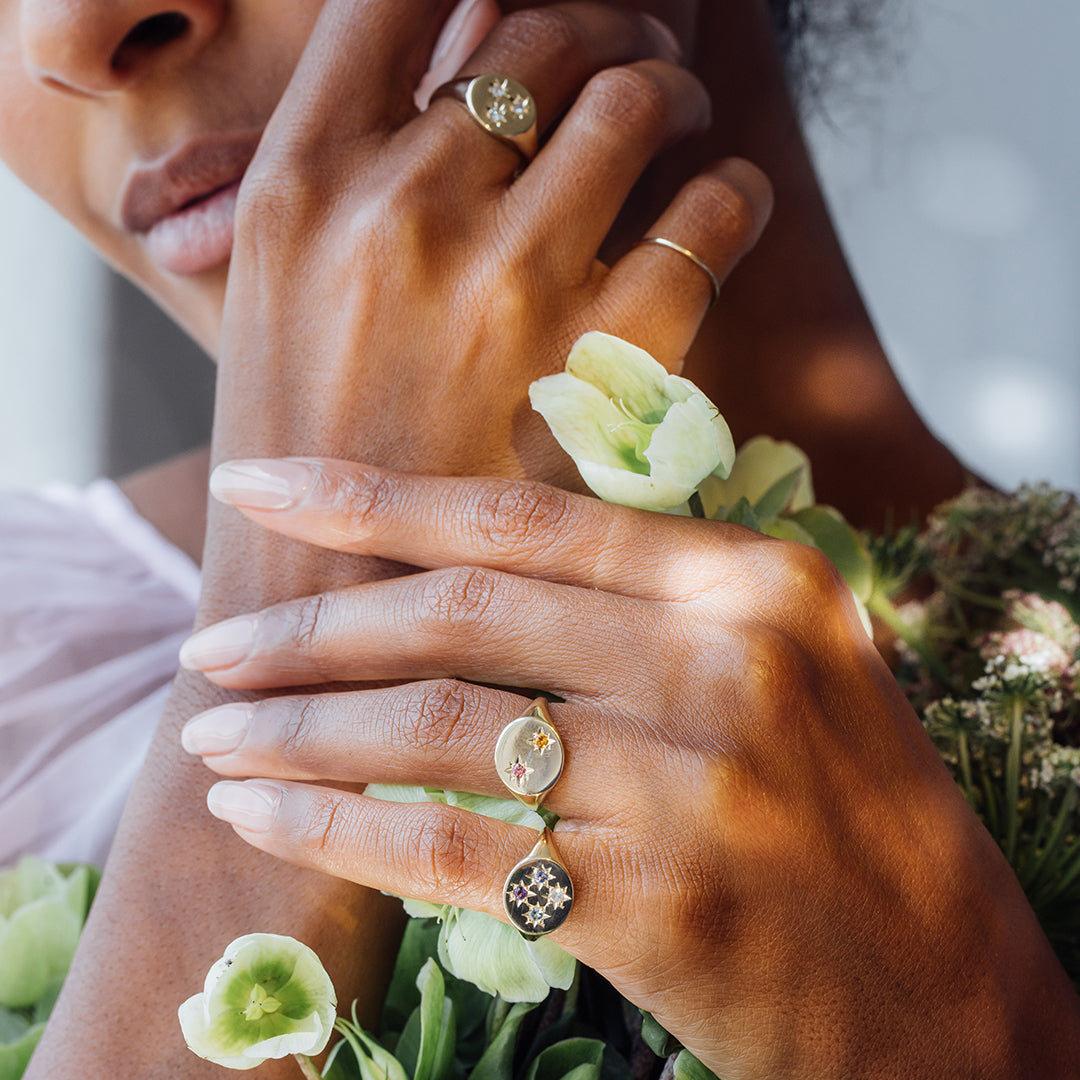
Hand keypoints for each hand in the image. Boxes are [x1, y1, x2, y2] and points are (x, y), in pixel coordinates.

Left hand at [179, 457, 1079, 1078]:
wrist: (949, 994)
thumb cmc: (847, 818)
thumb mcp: (771, 668)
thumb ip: (640, 609)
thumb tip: (467, 572)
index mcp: (749, 579)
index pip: (519, 514)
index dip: (370, 496)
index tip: (258, 483)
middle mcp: (722, 655)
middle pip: (461, 611)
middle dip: (311, 624)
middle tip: (213, 644)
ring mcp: (692, 778)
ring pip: (438, 725)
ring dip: (299, 731)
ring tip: (211, 739)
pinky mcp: (659, 901)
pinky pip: (452, 846)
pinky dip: (338, 829)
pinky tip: (265, 820)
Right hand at [214, 0, 770, 480]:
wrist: (321, 608)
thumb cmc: (308, 459)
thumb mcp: (277, 303)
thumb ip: (346, 187)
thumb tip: (453, 94)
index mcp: (296, 186)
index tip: (514, 2)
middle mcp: (398, 209)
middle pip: (539, 30)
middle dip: (599, 28)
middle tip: (624, 57)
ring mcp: (505, 280)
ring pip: (636, 97)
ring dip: (672, 88)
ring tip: (676, 110)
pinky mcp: (605, 359)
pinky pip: (712, 209)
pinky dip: (733, 190)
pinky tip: (723, 204)